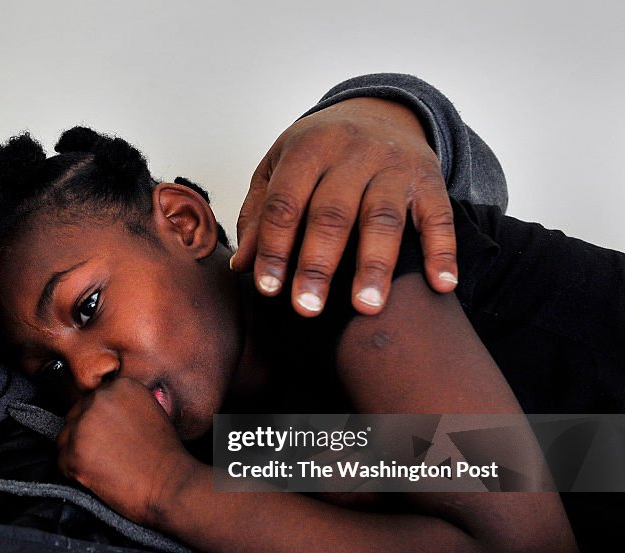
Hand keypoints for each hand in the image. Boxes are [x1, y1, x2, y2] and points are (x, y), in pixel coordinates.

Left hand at [56, 377, 198, 524]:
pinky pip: (62, 463)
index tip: (112, 440)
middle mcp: (100, 399)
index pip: (92, 402)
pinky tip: (100, 477)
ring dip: (78, 455)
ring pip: (64, 439)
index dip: (99, 425)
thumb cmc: (165, 456)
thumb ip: (123, 404)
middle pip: (74, 418)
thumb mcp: (151, 411)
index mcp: (120, 386)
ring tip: (107, 467)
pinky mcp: (75, 452)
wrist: (172, 485)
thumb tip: (101, 411)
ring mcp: (85, 425)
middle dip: (86, 438)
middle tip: (110, 456)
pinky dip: (75, 474)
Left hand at [233, 97, 457, 316]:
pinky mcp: (430, 179)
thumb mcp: (278, 170)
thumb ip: (259, 215)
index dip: (274, 248)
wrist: (379, 111)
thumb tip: (243, 267)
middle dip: (318, 265)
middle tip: (307, 309)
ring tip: (366, 308)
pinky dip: (442, 251)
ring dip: (374, 266)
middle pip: (332, 214)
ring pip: (383, 218)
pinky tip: (442, 286)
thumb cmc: (318, 153)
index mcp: (308, 149)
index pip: (285, 204)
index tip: (268, 291)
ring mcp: (394, 165)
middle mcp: (352, 153)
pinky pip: (439, 216)